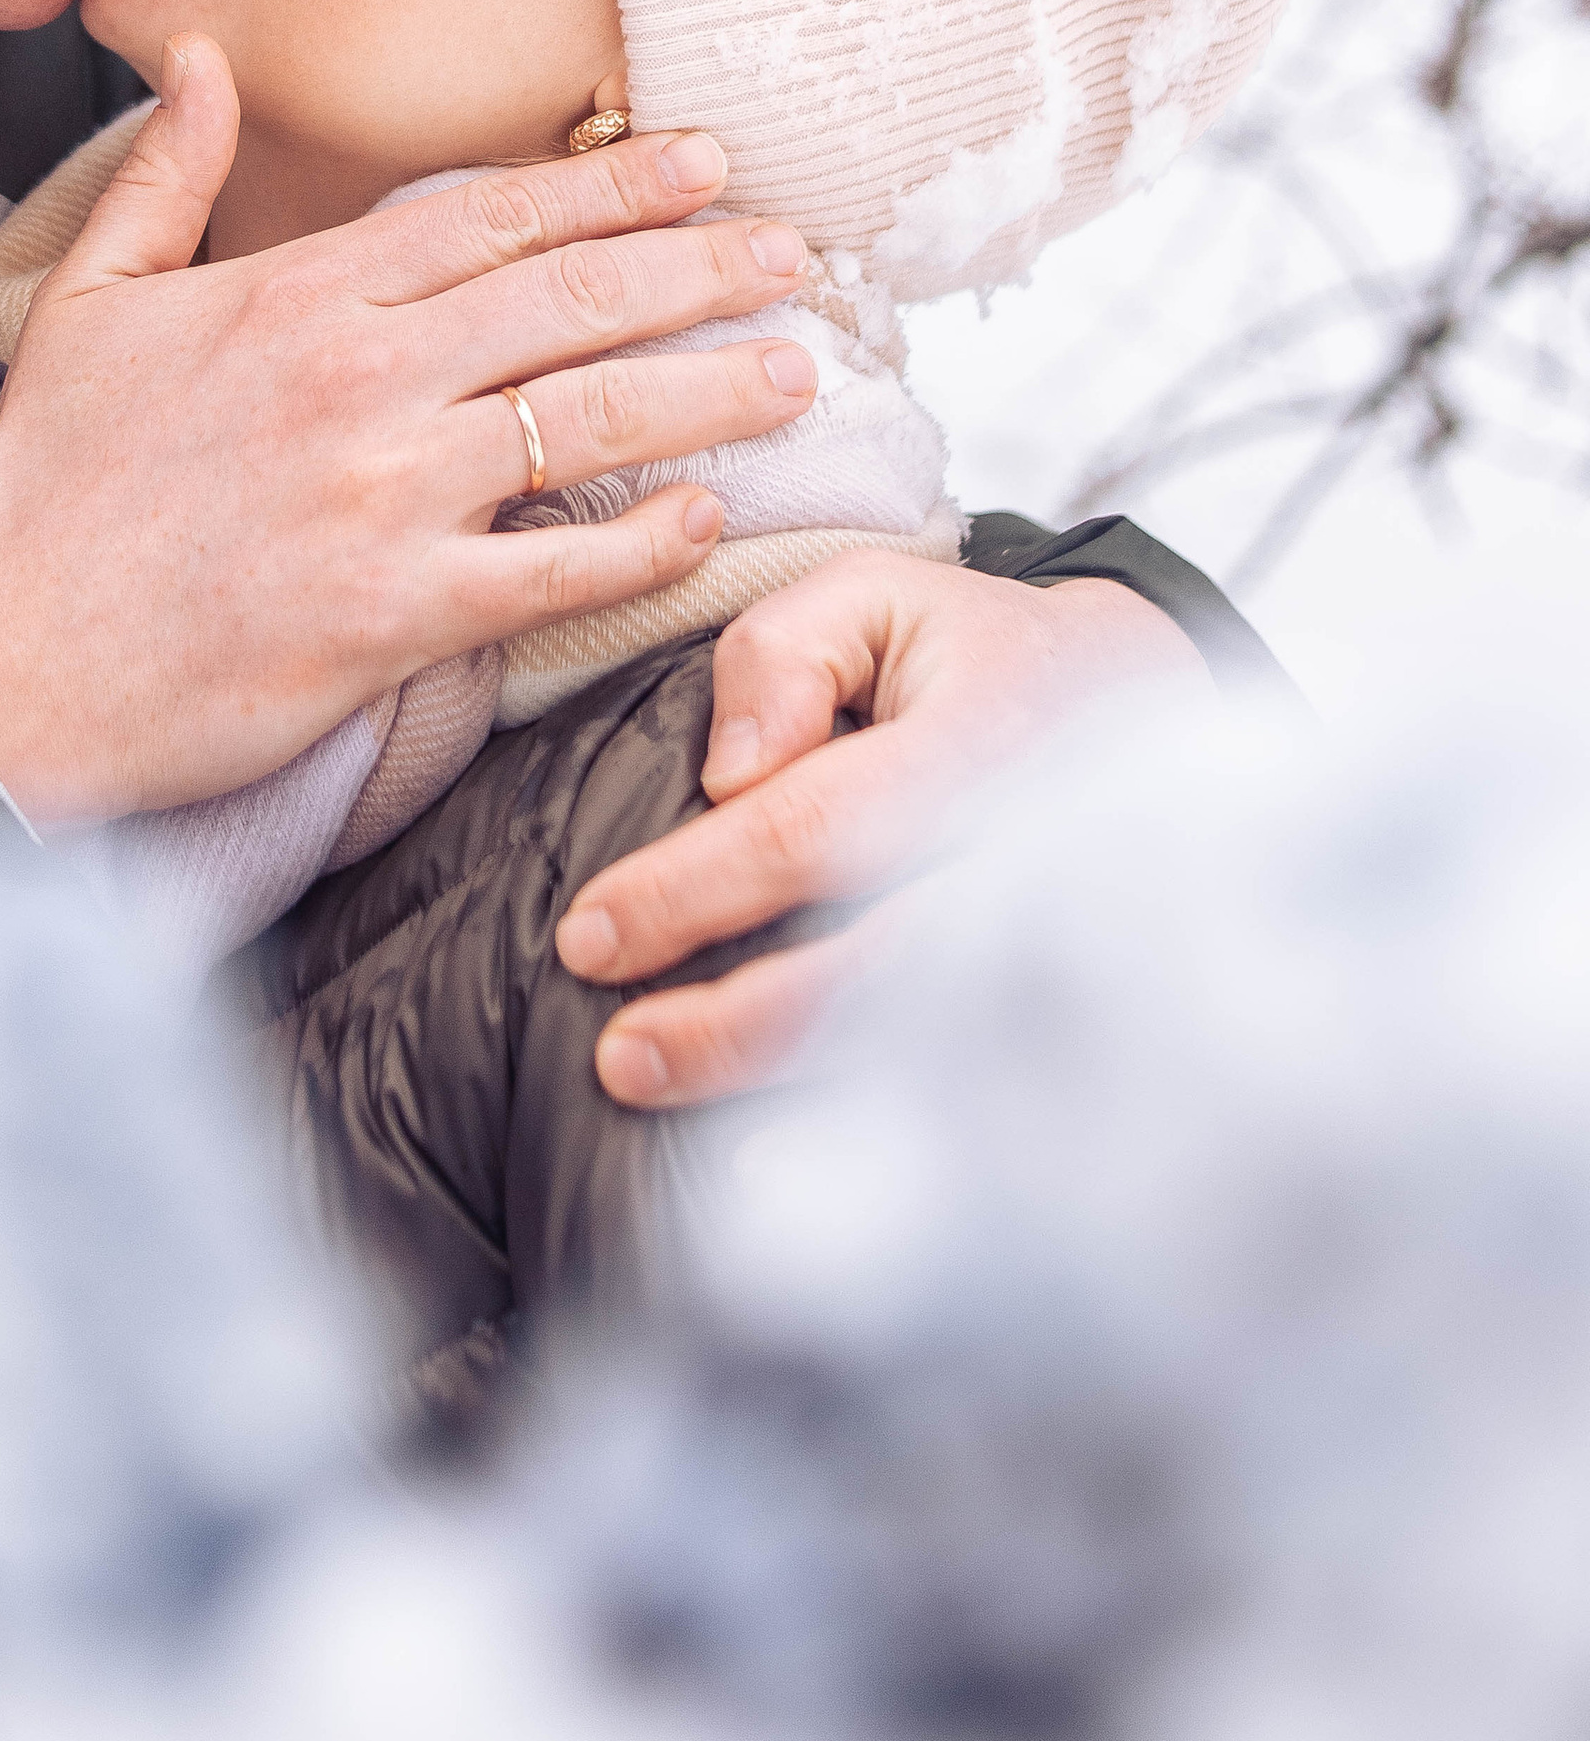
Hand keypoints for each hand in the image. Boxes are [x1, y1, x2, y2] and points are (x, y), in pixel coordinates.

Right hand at [0, 36, 817, 819]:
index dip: (611, 185)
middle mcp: (355, 380)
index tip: (707, 162)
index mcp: (293, 297)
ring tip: (793, 375)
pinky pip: (553, 570)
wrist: (6, 669)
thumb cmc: (51, 493)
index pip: (488, 217)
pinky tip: (705, 520)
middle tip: (796, 256)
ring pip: (585, 418)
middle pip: (566, 300)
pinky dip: (640, 543)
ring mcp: (381, 497)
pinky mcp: (393, 614)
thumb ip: (167, 176)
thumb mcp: (87, 303)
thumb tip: (206, 59)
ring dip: (704, 392)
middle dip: (698, 267)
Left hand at [555, 552, 1210, 1104]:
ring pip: (911, 1040)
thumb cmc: (980, 653)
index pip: (813, 830)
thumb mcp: (879, 594)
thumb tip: (728, 776)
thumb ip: (781, 652)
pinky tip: (775, 1146)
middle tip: (616, 1054)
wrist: (1148, 706)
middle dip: (732, 1023)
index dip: (693, 892)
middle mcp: (1023, 858)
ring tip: (657, 1088)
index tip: (590, 935)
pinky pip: (961, 1077)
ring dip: (779, 1078)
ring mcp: (1055, 945)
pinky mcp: (1065, 1004)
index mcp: (973, 749)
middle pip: (868, 966)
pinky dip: (867, 1116)